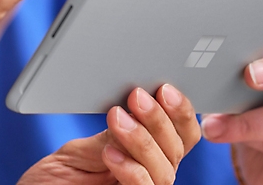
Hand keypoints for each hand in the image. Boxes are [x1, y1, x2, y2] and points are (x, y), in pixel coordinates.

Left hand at [19, 85, 199, 184]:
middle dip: (160, 119)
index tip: (163, 87)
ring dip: (143, 139)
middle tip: (137, 96)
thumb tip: (137, 103)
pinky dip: (132, 170)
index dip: (180, 111)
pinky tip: (111, 153)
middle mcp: (150, 178)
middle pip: (177, 149)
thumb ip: (111, 136)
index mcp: (144, 159)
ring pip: (165, 169)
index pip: (179, 135)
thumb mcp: (81, 153)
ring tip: (117, 117)